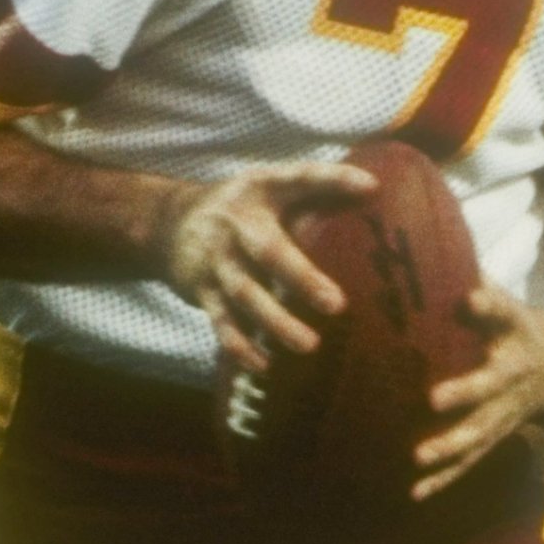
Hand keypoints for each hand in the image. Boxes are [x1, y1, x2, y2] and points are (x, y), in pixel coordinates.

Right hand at [157, 157, 375, 373]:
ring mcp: (217, 258)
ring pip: (245, 293)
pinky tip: (264, 364)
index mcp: (262, 188)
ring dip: (276, 322)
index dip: (333, 180)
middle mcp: (237, 222)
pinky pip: (222, 321)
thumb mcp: (269, 188)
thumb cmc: (242, 209)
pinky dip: (240, 346)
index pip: (300, 178)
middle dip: (302, 278)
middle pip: (268, 250)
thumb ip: (315, 193)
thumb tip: (376, 194)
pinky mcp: (202, 290)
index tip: (371, 187)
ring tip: (309, 345)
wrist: (167, 224)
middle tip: (336, 305)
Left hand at [415, 286, 543, 498]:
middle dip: (464, 395)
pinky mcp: (494, 436)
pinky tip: (414, 495)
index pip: (502, 313)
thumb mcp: (508, 301)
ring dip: (449, 448)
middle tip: (433, 400)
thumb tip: (424, 253)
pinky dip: (443, 480)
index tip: (470, 298)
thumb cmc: (518, 327)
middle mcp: (513, 376)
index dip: (486, 306)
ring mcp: (506, 412)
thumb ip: (474, 284)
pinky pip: (469, 461)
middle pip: (489, 386)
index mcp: (515, 334)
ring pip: (479, 432)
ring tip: (419, 460)